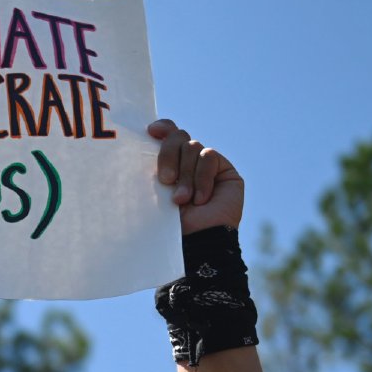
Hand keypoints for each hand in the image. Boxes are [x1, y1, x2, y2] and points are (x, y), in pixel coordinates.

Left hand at [148, 120, 242, 235]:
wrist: (193, 242)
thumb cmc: (167, 225)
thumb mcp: (153, 193)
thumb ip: (152, 167)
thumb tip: (146, 136)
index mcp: (168, 165)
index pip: (167, 135)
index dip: (162, 128)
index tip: (151, 132)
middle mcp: (187, 163)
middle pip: (178, 137)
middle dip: (168, 155)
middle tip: (165, 180)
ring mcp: (207, 166)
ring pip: (192, 146)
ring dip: (186, 175)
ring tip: (182, 200)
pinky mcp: (225, 171)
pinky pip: (209, 156)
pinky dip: (202, 177)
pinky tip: (201, 199)